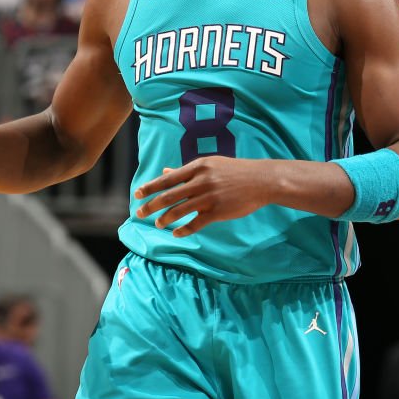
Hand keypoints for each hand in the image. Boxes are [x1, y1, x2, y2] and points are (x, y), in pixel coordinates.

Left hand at [134, 157, 274, 236]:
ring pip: (180, 210)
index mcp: (198, 167)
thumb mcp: (210, 165)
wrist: (261, 180)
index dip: (150, 187)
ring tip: (158, 224)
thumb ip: (186, 171)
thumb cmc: (234, 171)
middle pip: (169, 195)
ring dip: (166, 218)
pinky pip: (195, 223)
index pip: (168, 179)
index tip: (137, 194)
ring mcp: (209, 197)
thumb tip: (165, 171)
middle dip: (152, 205)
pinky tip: (176, 233)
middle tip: (140, 213)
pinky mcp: (218, 211)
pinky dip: (184, 229)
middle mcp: (201, 181)